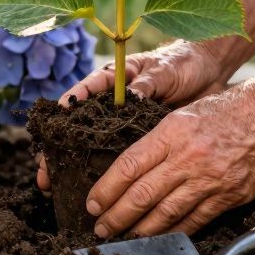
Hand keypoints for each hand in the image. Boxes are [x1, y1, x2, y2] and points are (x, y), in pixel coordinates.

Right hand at [36, 41, 228, 190]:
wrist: (209, 73)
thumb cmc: (182, 63)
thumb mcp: (164, 70)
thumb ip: (147, 84)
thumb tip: (133, 97)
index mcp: (114, 80)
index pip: (83, 92)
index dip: (66, 108)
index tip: (53, 123)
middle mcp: (113, 103)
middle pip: (79, 126)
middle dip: (59, 150)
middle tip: (44, 173)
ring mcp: (125, 123)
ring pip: (94, 146)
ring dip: (76, 166)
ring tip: (56, 188)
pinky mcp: (141, 139)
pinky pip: (121, 158)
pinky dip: (109, 175)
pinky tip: (95, 191)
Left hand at [85, 76, 254, 237]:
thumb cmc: (233, 108)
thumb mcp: (188, 112)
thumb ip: (161, 140)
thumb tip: (132, 167)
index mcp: (172, 131)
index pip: (128, 166)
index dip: (106, 189)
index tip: (93, 203)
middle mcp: (187, 157)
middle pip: (141, 194)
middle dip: (116, 216)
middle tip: (100, 229)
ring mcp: (209, 179)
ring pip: (165, 213)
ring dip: (140, 230)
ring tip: (124, 238)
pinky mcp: (229, 196)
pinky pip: (194, 220)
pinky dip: (174, 233)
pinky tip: (159, 239)